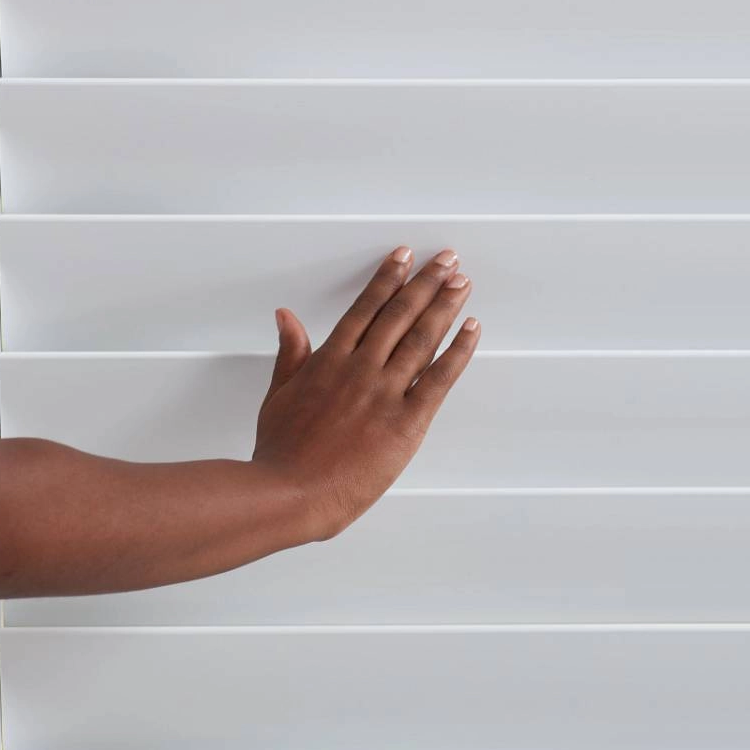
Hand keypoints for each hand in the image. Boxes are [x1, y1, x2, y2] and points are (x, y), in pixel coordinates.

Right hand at [252, 247, 479, 535]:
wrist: (290, 493)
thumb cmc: (281, 452)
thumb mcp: (278, 394)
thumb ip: (290, 352)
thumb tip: (286, 316)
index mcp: (329, 360)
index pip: (365, 308)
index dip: (388, 279)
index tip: (404, 257)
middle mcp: (360, 368)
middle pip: (399, 314)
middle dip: (425, 283)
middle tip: (446, 259)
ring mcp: (384, 393)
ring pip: (421, 338)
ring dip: (444, 306)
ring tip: (461, 281)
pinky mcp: (406, 421)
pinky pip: (439, 378)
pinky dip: (458, 351)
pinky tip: (471, 328)